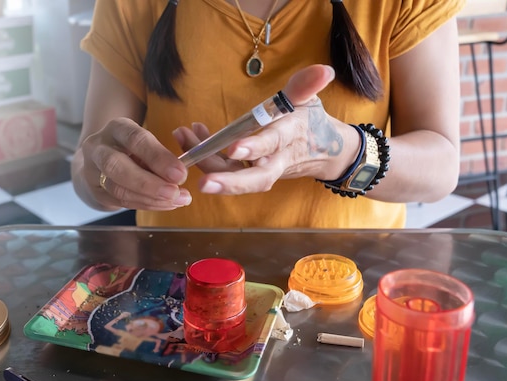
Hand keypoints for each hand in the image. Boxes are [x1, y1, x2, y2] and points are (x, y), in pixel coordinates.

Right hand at [75, 118, 191, 210]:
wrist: (101, 163)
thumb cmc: (132, 150)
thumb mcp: (145, 143)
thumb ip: (161, 155)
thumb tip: (180, 174)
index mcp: (117, 128)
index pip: (135, 140)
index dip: (158, 157)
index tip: (180, 173)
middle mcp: (99, 147)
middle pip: (118, 165)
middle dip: (149, 183)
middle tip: (175, 192)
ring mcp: (93, 171)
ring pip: (118, 188)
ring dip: (151, 198)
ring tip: (176, 200)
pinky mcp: (96, 192)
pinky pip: (121, 201)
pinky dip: (146, 204)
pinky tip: (165, 204)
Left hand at [174, 65, 359, 194]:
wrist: (322, 151)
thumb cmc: (309, 122)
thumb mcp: (309, 101)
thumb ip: (306, 86)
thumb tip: (324, 70)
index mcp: (289, 138)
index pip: (272, 143)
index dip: (254, 147)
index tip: (233, 148)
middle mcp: (276, 160)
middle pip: (256, 178)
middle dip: (230, 182)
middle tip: (203, 183)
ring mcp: (261, 169)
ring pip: (235, 175)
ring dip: (206, 161)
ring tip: (182, 135)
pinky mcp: (248, 172)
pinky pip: (226, 169)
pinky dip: (206, 155)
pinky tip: (190, 137)